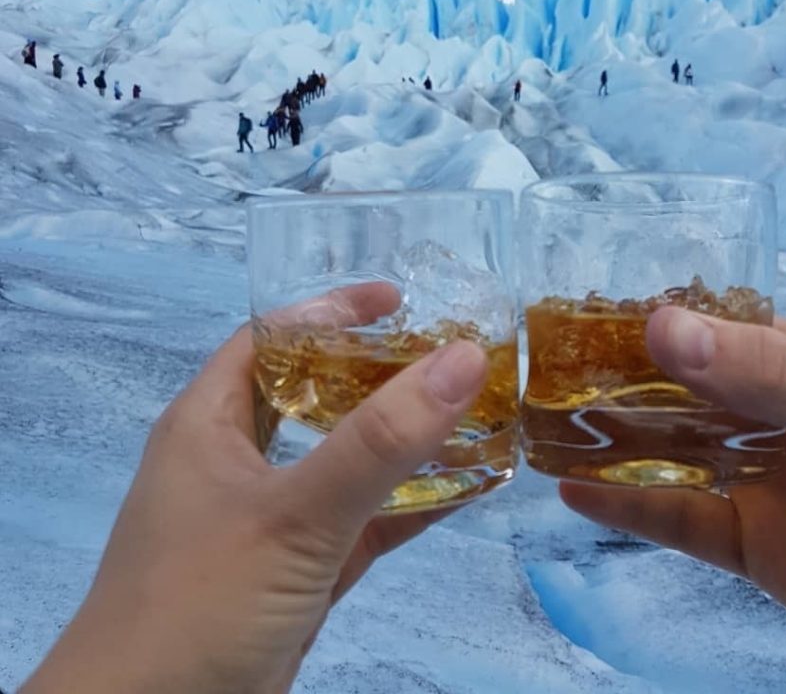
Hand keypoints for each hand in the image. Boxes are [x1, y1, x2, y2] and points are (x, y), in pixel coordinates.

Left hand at [22, 283, 487, 693]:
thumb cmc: (200, 603)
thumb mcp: (294, 513)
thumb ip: (380, 441)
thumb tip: (464, 358)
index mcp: (208, 423)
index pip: (272, 339)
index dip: (331, 309)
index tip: (402, 299)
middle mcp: (234, 463)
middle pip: (314, 395)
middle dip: (379, 373)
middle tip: (446, 354)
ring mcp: (265, 522)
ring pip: (342, 462)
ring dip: (401, 442)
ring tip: (468, 412)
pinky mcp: (294, 575)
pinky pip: (360, 524)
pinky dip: (408, 506)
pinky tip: (466, 489)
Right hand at [561, 308, 785, 693]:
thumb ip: (773, 376)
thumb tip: (663, 327)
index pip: (718, 330)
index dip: (653, 324)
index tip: (576, 319)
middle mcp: (782, 416)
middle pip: (686, 391)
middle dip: (620, 382)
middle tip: (539, 376)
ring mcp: (768, 483)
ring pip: (675, 454)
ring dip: (613, 442)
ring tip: (543, 428)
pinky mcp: (762, 550)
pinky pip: (684, 522)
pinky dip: (631, 507)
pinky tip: (577, 493)